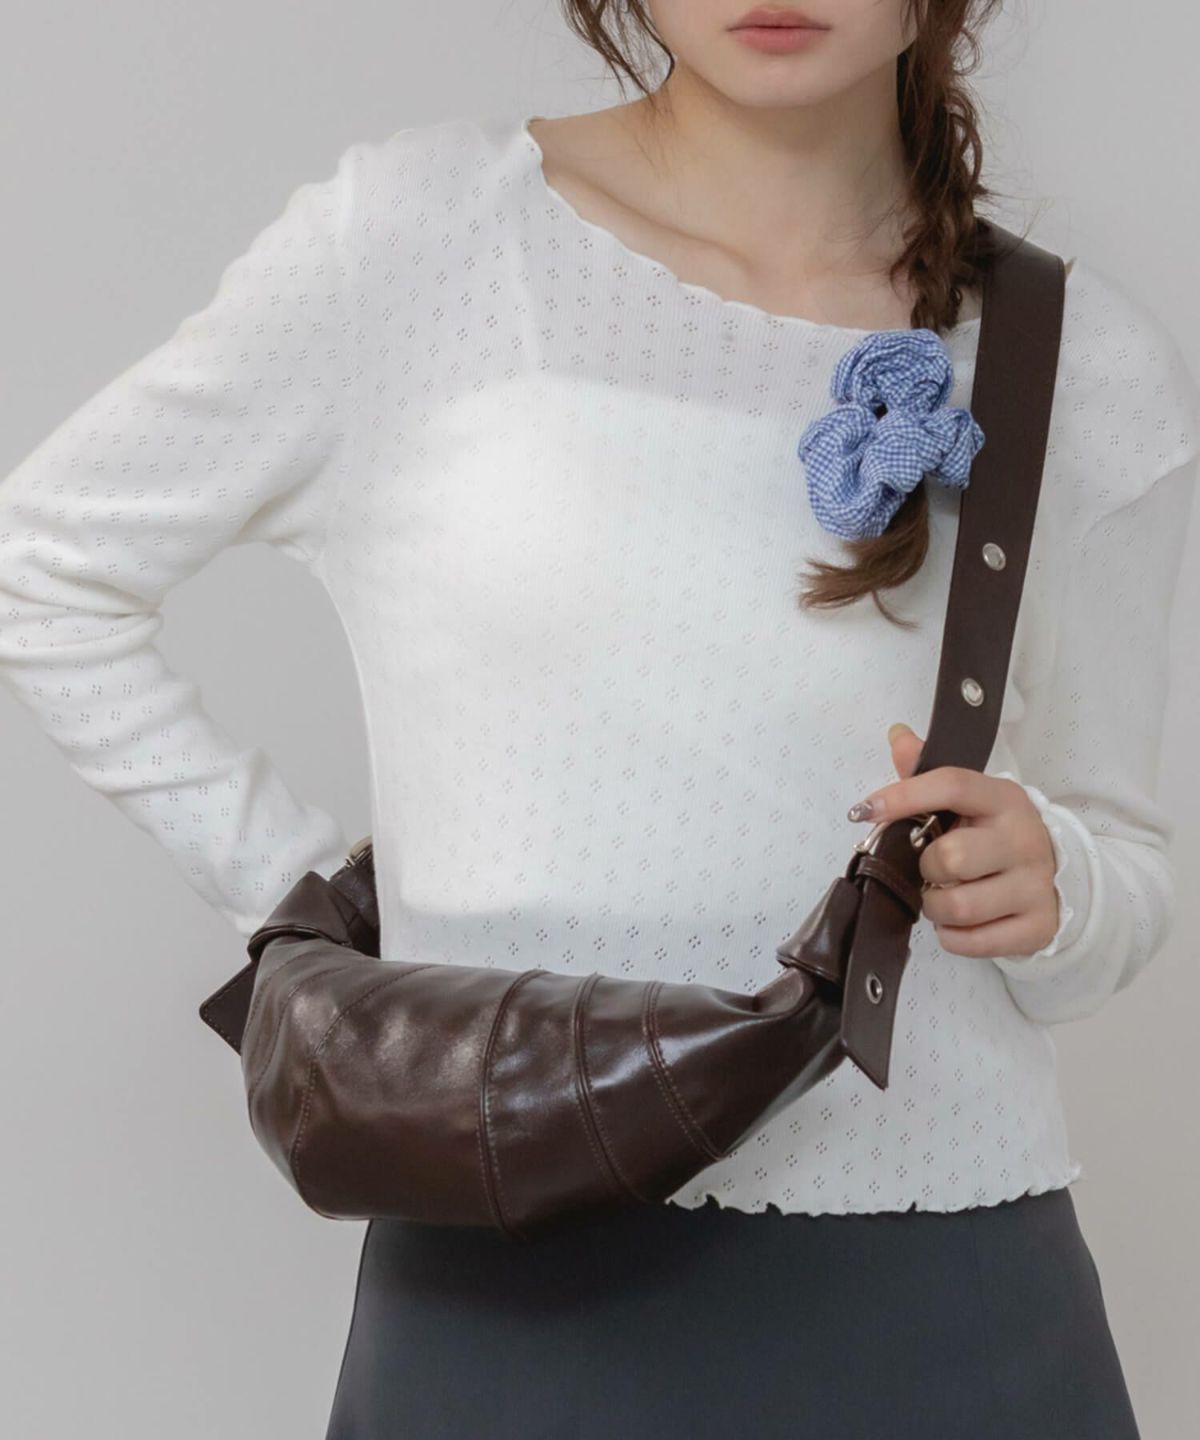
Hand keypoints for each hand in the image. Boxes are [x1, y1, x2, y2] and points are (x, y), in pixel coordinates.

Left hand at [847, 723, 1060, 960]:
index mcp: (1004, 799)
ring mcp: (1036, 886)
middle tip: (932, 868)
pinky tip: (960, 921)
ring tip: (943, 895)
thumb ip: (928, 772)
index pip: (951, 786)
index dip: (903, 796)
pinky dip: (952, 935)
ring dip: (935, 906)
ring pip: (957, 905)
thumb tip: (898, 735)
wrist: (1058, 877)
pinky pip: (971, 941)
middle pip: (950, 857)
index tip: (864, 810)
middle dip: (926, 868)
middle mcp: (1024, 839)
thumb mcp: (970, 800)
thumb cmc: (996, 834)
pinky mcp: (1037, 927)